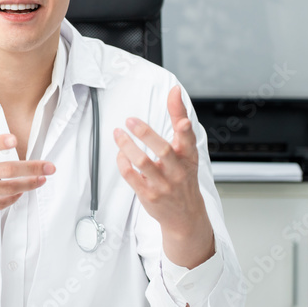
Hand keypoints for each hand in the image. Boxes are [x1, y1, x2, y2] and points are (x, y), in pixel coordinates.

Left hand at [113, 86, 213, 266]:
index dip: (185, 128)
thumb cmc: (184, 176)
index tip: (183, 120)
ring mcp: (162, 184)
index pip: (188, 139)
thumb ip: (179, 119)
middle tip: (130, 121)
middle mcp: (177, 170)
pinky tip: (120, 153)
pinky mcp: (148, 194)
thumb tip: (174, 91)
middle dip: (146, 134)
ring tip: (118, 133)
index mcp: (188, 157)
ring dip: (127, 146)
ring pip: (143, 163)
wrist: (186, 215)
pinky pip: (132, 176)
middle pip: (163, 150)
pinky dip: (123, 162)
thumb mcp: (187, 149)